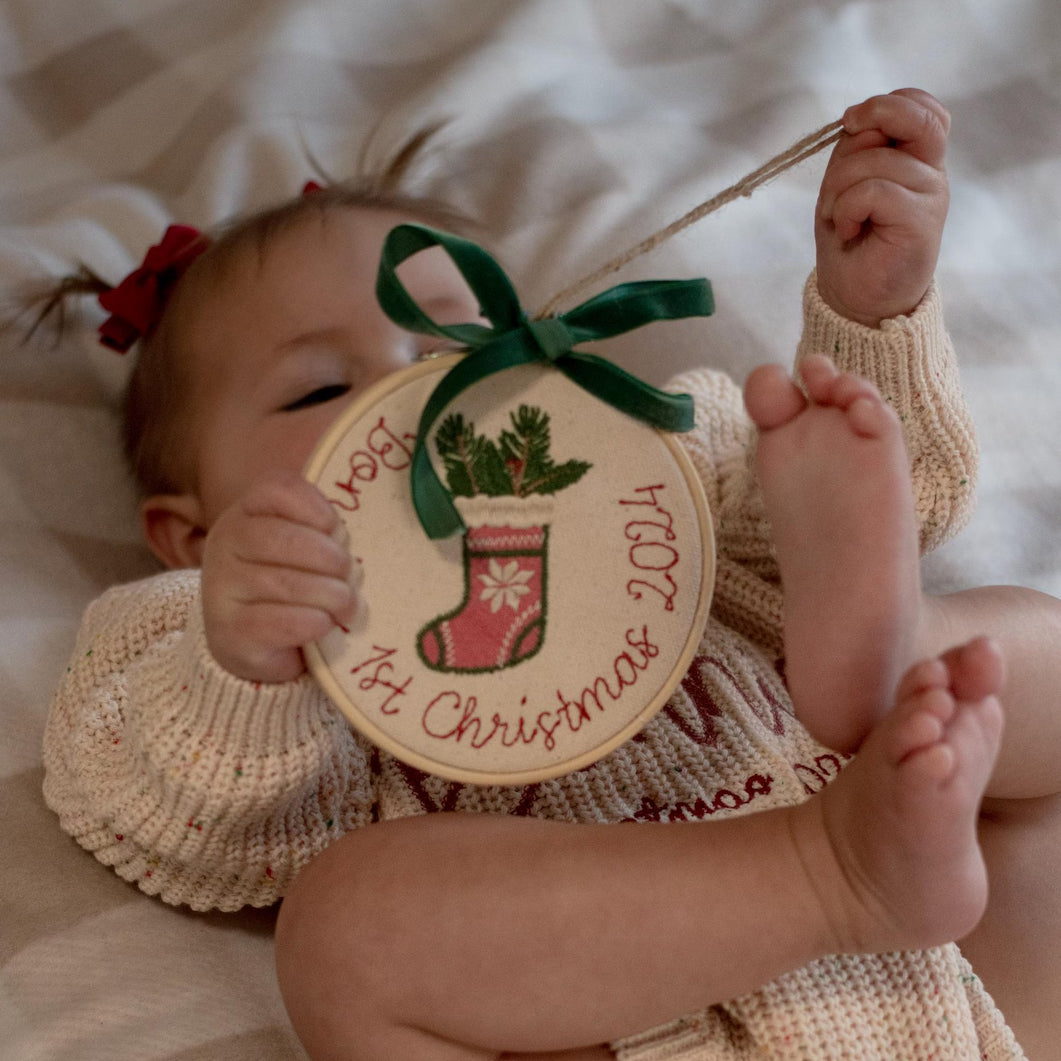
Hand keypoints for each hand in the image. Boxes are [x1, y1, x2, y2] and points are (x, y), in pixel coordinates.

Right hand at [201, 470, 358, 682]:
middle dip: (330, 559)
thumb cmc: (292, 587)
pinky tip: (324, 624)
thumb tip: (350, 544)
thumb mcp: (307, 548)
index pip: (279, 488)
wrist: (258, 646)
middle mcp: (225, 542)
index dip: (318, 508)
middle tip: (350, 576)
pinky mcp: (229, 631)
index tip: (337, 531)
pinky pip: (282, 622)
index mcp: (247, 512)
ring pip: (285, 584)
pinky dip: (314, 622)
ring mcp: (221, 587)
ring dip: (330, 596)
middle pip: (283, 539)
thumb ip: (325, 532)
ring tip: (346, 605)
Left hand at [815, 89, 949, 326]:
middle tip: (846, 141)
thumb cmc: (851, 241)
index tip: (852, 123)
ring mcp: (930, 195)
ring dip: (837, 189)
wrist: (857, 299)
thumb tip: (858, 120)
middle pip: (916, 116)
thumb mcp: (844, 185)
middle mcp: (930, 172)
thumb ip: (856, 150)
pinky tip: (848, 230)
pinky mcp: (921, 221)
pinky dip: (845, 210)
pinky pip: (871, 191)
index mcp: (916, 159)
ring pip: (874, 161)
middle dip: (874, 116)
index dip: (886, 103)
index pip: (921, 106)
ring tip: (840, 218)